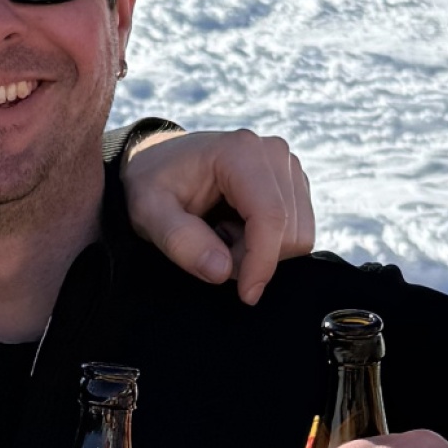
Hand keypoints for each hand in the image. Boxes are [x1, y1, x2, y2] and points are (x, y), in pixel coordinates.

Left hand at [121, 128, 314, 303]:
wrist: (156, 162)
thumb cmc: (151, 183)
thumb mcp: (149, 212)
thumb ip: (180, 240)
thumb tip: (222, 270)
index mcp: (241, 153)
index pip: (271, 216)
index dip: (262, 262)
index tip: (245, 294)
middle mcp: (273, 154)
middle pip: (291, 232)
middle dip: (254, 257)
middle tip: (211, 249)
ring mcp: (287, 168)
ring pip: (298, 236)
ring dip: (260, 252)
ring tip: (220, 236)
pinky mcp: (293, 184)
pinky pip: (296, 232)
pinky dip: (267, 245)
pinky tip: (235, 230)